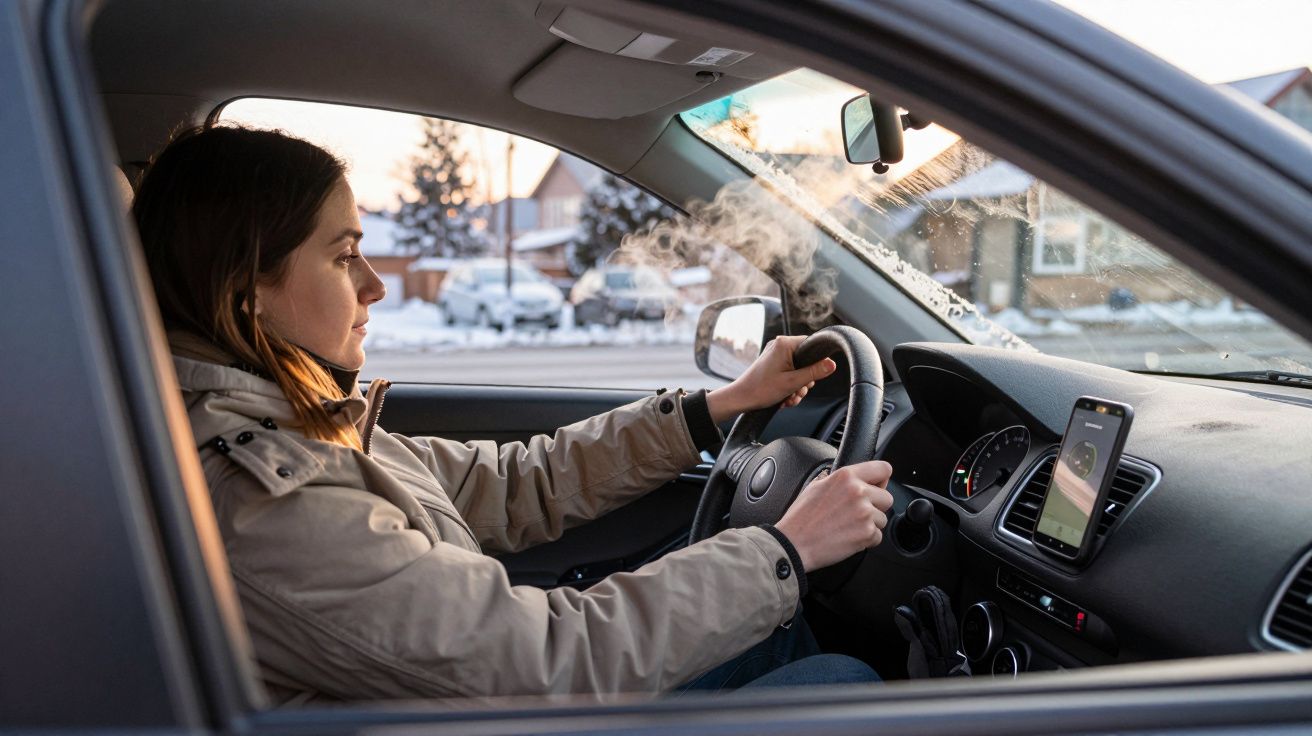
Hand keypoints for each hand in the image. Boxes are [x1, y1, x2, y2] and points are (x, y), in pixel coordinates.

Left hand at [705, 335, 837, 423]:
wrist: (741, 398)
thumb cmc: (761, 389)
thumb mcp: (793, 383)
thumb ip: (814, 372)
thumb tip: (832, 364)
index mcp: (785, 344)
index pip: (812, 345)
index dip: (816, 363)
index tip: (811, 377)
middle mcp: (780, 345)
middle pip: (807, 361)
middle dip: (804, 381)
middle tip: (797, 392)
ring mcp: (776, 355)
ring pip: (799, 370)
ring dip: (797, 387)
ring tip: (788, 398)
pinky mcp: (773, 364)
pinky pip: (789, 373)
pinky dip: (789, 386)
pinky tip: (784, 398)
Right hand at [774, 461, 893, 570]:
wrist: (794, 543)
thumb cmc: (801, 518)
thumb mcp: (815, 486)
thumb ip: (837, 479)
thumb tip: (849, 479)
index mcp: (846, 477)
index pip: (883, 469)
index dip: (882, 480)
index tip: (877, 487)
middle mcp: (858, 492)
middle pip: (887, 497)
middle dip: (876, 506)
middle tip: (856, 513)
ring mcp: (864, 513)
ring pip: (883, 519)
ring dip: (870, 525)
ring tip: (848, 527)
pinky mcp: (866, 533)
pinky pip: (878, 536)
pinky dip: (866, 540)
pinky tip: (848, 537)